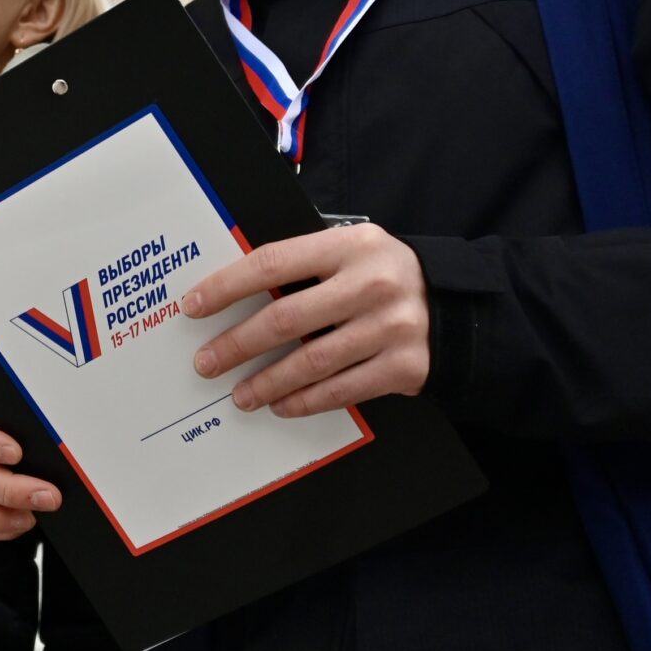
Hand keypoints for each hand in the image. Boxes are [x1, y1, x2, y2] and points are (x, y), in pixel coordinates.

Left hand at [181, 225, 431, 417]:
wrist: (457, 307)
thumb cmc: (386, 275)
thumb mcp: (353, 250)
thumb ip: (305, 262)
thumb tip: (234, 289)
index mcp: (350, 246)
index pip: (273, 263)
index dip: (227, 286)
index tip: (193, 306)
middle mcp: (371, 284)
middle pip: (285, 318)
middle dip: (237, 344)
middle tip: (206, 362)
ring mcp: (390, 328)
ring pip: (310, 362)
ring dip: (266, 381)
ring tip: (239, 394)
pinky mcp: (403, 367)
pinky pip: (340, 390)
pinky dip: (304, 401)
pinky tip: (280, 404)